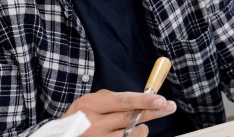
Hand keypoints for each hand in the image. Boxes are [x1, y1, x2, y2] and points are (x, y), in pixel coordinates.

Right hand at [62, 89, 176, 136]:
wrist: (63, 136)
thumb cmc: (81, 117)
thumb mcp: (91, 102)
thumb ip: (114, 100)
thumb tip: (142, 100)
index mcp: (92, 105)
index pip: (124, 102)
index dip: (144, 101)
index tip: (160, 100)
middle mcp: (95, 124)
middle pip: (131, 118)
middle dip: (153, 112)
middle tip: (169, 107)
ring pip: (131, 135)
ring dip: (142, 129)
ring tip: (142, 125)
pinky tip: (134, 133)